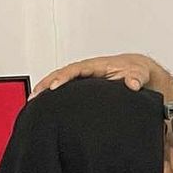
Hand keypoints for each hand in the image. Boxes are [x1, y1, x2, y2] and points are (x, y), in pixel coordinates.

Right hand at [30, 53, 172, 99]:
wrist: (140, 73)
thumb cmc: (137, 72)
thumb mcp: (139, 74)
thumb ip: (136, 78)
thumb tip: (133, 84)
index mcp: (96, 66)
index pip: (74, 69)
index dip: (63, 77)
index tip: (53, 87)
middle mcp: (87, 70)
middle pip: (61, 74)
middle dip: (45, 83)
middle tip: (34, 96)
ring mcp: (85, 78)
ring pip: (60, 80)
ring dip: (45, 89)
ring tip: (32, 102)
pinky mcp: (85, 86)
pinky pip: (66, 88)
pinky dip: (54, 94)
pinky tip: (46, 106)